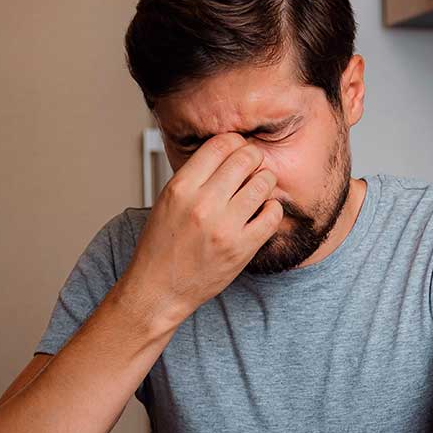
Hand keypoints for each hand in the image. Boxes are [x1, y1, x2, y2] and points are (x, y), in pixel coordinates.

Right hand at [120, 132, 283, 323]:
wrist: (159, 290)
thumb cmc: (161, 247)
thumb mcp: (167, 201)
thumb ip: (195, 176)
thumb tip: (225, 152)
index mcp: (180, 188)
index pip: (220, 144)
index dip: (235, 142)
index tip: (237, 150)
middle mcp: (203, 204)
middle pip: (245, 158)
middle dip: (254, 158)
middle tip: (253, 167)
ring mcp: (224, 227)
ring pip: (263, 183)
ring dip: (265, 182)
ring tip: (257, 189)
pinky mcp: (242, 248)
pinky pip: (273, 214)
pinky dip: (272, 208)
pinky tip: (262, 211)